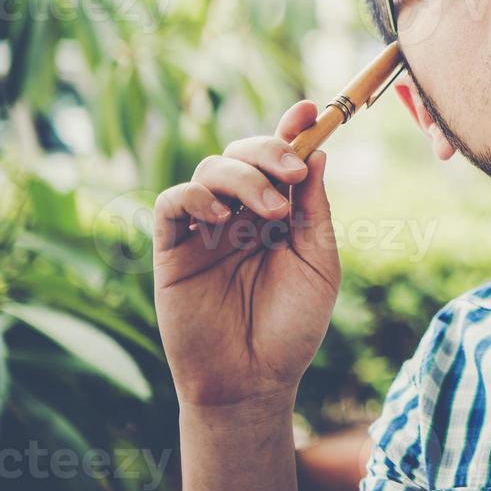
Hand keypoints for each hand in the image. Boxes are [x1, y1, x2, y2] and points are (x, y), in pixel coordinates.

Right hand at [154, 101, 340, 411]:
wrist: (255, 380)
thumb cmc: (292, 326)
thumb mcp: (318, 261)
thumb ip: (314, 209)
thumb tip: (318, 153)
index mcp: (280, 212)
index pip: (281, 158)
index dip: (293, 128)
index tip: (313, 110)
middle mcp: (241, 213)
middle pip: (244, 153)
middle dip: (271, 150)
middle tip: (294, 171)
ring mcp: (205, 229)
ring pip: (211, 170)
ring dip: (243, 178)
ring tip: (269, 212)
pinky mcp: (171, 250)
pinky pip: (172, 203)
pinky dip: (195, 197)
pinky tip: (221, 217)